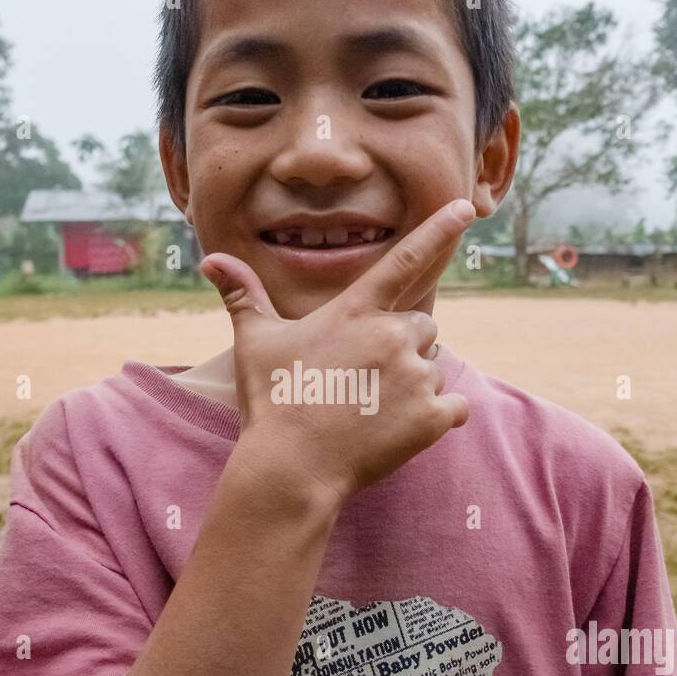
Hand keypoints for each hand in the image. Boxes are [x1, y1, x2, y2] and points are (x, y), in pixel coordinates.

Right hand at [201, 200, 473, 503]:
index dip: (438, 229)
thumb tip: (210, 259)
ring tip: (371, 408)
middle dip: (402, 347)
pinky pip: (456, 407)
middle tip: (362, 379)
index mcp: (355, 311)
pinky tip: (403, 429)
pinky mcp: (431, 417)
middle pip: (423, 328)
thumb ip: (243, 295)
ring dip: (414, 384)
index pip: (405, 259)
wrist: (290, 468)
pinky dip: (438, 417)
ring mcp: (415, 377)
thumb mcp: (255, 343)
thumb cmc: (272, 402)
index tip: (467, 207)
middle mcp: (392, 336)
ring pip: (434, 368)